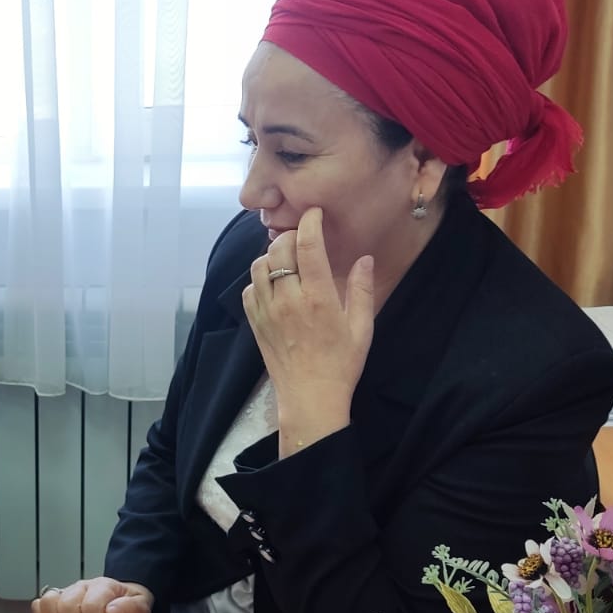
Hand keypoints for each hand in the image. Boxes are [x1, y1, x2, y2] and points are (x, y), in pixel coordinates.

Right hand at [30, 577, 152, 612]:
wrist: (124, 597)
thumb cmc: (129, 604)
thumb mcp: (141, 605)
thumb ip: (131, 609)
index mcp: (102, 586)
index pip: (91, 607)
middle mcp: (80, 587)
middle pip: (66, 607)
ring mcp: (66, 594)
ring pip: (48, 604)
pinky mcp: (55, 603)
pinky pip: (39, 607)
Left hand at [241, 207, 374, 451]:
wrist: (310, 399)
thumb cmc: (341, 365)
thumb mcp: (361, 328)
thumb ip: (361, 290)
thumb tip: (363, 259)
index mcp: (317, 298)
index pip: (308, 246)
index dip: (309, 222)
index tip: (313, 213)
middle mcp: (288, 301)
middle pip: (278, 249)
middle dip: (290, 236)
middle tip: (303, 239)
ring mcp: (267, 312)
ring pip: (259, 266)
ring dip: (272, 256)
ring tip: (288, 261)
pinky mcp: (256, 323)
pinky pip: (249, 289)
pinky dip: (259, 280)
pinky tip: (275, 285)